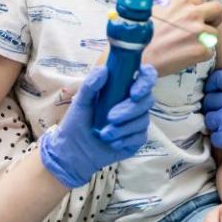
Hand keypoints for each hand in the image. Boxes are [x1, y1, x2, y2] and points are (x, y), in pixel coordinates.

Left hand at [40, 65, 156, 187]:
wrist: (74, 151)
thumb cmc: (77, 122)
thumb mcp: (80, 101)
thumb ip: (90, 84)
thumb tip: (104, 70)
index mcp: (123, 88)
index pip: (145, 76)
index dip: (146, 80)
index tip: (134, 92)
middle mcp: (133, 103)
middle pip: (147, 100)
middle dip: (130, 109)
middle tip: (111, 117)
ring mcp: (137, 121)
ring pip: (144, 120)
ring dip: (123, 128)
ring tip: (104, 134)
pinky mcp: (137, 139)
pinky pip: (140, 137)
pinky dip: (125, 139)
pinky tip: (112, 143)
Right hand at [143, 0, 221, 75]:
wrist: (136, 56)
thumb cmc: (139, 32)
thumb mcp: (147, 7)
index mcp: (182, 1)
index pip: (201, 1)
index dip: (196, 11)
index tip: (190, 19)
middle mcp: (193, 13)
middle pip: (217, 11)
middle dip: (211, 19)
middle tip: (202, 28)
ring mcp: (199, 32)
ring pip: (213, 34)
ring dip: (205, 39)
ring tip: (189, 46)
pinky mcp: (201, 50)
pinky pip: (209, 51)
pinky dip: (200, 55)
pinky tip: (187, 56)